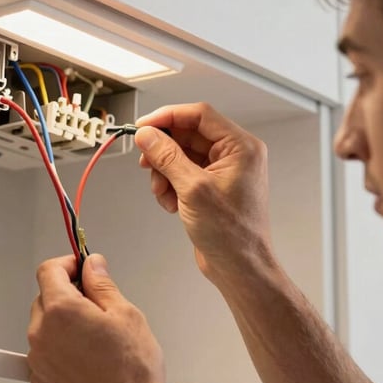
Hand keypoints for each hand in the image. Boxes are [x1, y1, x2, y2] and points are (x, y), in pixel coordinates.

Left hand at [27, 254, 170, 382]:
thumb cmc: (131, 372)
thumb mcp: (125, 314)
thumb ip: (102, 284)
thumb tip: (92, 266)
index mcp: (61, 310)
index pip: (48, 270)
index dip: (67, 264)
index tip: (81, 268)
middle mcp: (41, 333)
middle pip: (45, 297)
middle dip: (68, 294)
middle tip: (98, 304)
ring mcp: (37, 359)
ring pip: (45, 326)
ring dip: (64, 322)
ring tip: (96, 337)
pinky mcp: (40, 381)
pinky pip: (45, 352)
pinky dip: (61, 348)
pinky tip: (88, 358)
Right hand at [135, 103, 272, 280]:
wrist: (239, 267)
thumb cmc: (232, 234)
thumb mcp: (193, 189)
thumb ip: (167, 157)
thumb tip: (147, 135)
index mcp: (240, 147)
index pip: (198, 115)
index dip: (167, 117)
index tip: (143, 126)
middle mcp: (234, 155)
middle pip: (187, 135)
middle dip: (163, 150)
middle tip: (146, 161)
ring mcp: (222, 171)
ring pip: (180, 155)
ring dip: (164, 171)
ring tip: (163, 192)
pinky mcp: (210, 187)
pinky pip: (182, 173)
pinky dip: (170, 185)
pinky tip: (171, 203)